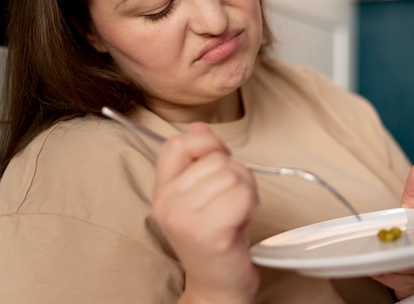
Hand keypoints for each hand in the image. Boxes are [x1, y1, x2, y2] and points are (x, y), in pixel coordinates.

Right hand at [151, 123, 258, 303]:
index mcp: (162, 191)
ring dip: (247, 190)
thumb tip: (200, 127)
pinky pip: (244, 195)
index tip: (220, 159)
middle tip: (232, 201)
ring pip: (234, 174)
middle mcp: (168, 204)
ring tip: (237, 212)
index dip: (207, 143)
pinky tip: (241, 221)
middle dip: (236, 175)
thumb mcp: (199, 195)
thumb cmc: (214, 238)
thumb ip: (198, 160)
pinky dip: (251, 205)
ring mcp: (187, 219)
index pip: (177, 143)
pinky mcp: (211, 233)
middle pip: (217, 159)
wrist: (217, 286)